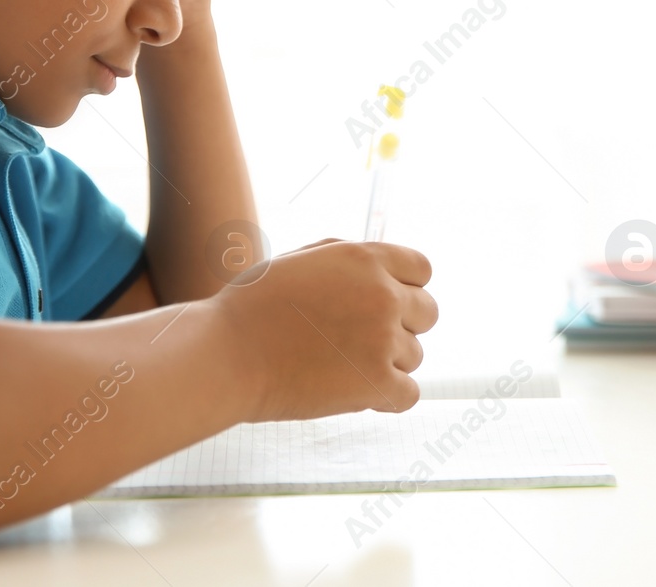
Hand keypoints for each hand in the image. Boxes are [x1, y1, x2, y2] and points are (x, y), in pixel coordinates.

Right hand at [210, 239, 437, 420]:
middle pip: (428, 313)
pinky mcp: (376, 383)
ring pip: (414, 356)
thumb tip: (376, 265)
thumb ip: (347, 260)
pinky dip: (386, 397)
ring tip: (342, 365)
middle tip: (364, 339)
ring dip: (387, 363)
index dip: (406, 287)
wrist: (227, 354)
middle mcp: (383, 295)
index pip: (422, 269)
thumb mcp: (302, 261)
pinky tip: (355, 391)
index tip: (388, 303)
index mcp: (366, 259)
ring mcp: (383, 340)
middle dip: (402, 325)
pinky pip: (408, 394)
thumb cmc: (252, 307)